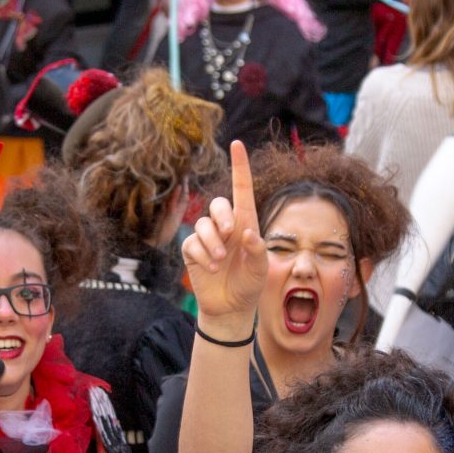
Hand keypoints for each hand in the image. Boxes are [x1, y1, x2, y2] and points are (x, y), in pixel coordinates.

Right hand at [182, 139, 267, 324]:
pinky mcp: (193, 251)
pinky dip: (203, 255)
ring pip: (203, 224)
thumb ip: (257, 250)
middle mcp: (226, 226)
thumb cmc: (249, 285)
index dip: (240, 166)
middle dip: (222, 216)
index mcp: (246, 224)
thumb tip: (246, 232)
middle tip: (231, 234)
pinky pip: (192, 243)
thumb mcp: (260, 269)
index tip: (237, 144)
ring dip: (212, 242)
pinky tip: (211, 268)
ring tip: (221, 262)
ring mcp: (208, 238)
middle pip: (218, 204)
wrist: (231, 308)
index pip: (242, 189)